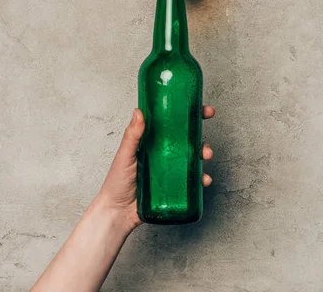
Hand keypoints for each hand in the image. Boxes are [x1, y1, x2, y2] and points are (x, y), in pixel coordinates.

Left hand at [99, 105, 214, 230]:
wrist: (117, 213)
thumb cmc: (116, 182)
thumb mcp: (124, 155)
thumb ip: (132, 136)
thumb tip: (139, 112)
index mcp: (152, 142)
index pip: (173, 124)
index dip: (189, 115)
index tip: (203, 109)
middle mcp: (164, 154)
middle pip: (187, 140)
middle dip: (201, 136)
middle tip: (205, 133)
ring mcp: (170, 170)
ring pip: (193, 158)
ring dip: (204, 155)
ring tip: (206, 156)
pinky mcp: (174, 186)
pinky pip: (192, 181)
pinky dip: (202, 179)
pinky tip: (204, 179)